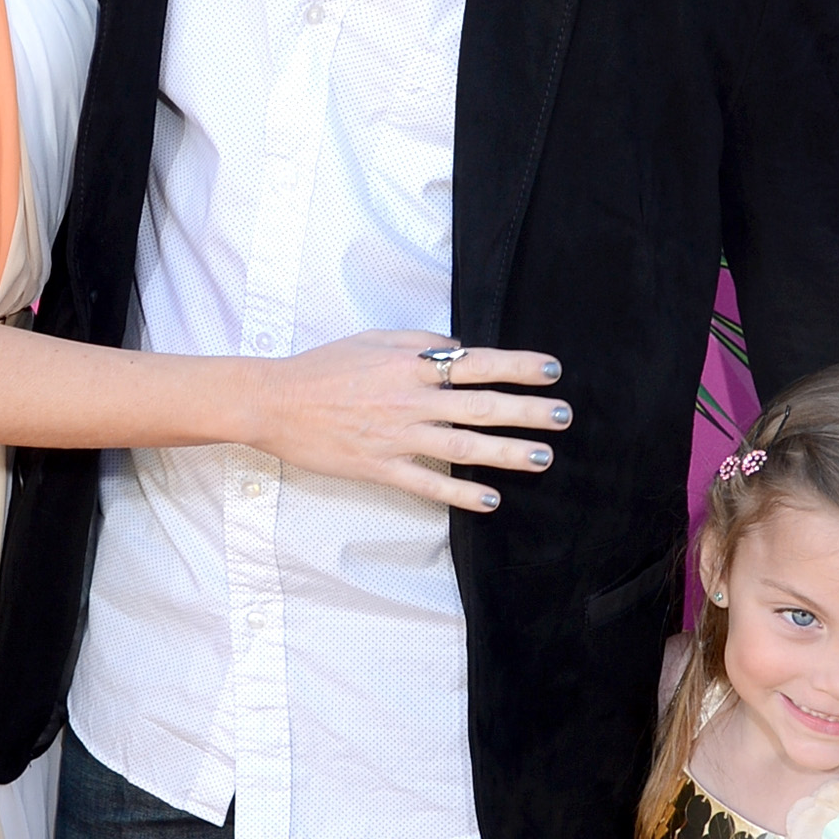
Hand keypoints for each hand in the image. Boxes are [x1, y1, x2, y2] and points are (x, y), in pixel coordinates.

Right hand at [253, 333, 568, 512]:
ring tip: (543, 457)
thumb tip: (460, 349)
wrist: (275, 401)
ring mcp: (397, 436)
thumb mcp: (374, 339)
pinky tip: (490, 500)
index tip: (552, 371)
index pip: (477, 363)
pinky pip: (429, 483)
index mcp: (410, 364)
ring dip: (507, 452)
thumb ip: (420, 341)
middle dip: (528, 411)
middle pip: (482, 405)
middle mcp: (410, 400)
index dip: (518, 367)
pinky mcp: (380, 467)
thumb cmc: (323, 366)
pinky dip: (461, 492)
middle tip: (564, 416)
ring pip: (464, 446)